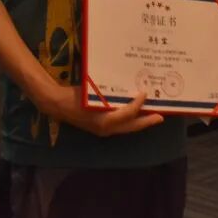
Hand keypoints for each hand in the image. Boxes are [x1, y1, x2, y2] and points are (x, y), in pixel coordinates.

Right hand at [43, 86, 163, 136]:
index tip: (145, 93)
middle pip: (132, 127)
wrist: (56, 105)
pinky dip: (128, 120)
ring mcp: (103, 130)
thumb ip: (108, 93)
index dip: (138, 104)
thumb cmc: (73, 96)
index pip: (128, 114)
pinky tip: (133, 112)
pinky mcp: (100, 127)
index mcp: (105, 122)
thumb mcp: (91, 93)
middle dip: (147, 122)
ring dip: (139, 121)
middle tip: (161, 117)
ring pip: (126, 128)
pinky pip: (119, 125)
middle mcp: (106, 129)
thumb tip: (126, 87)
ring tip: (151, 115)